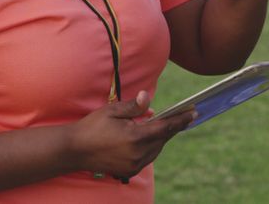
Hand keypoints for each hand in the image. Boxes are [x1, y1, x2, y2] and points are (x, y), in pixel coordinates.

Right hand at [66, 91, 194, 178]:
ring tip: (167, 124)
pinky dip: (151, 147)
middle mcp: (137, 154)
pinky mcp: (128, 171)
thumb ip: (134, 106)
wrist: (73, 151)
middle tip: (184, 116)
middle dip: (173, 127)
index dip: (181, 119)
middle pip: (163, 139)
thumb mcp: (112, 110)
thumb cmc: (92, 127)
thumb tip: (148, 98)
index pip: (166, 127)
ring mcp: (133, 165)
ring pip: (156, 149)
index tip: (194, 112)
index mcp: (136, 138)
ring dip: (162, 137)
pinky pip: (147, 157)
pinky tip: (150, 138)